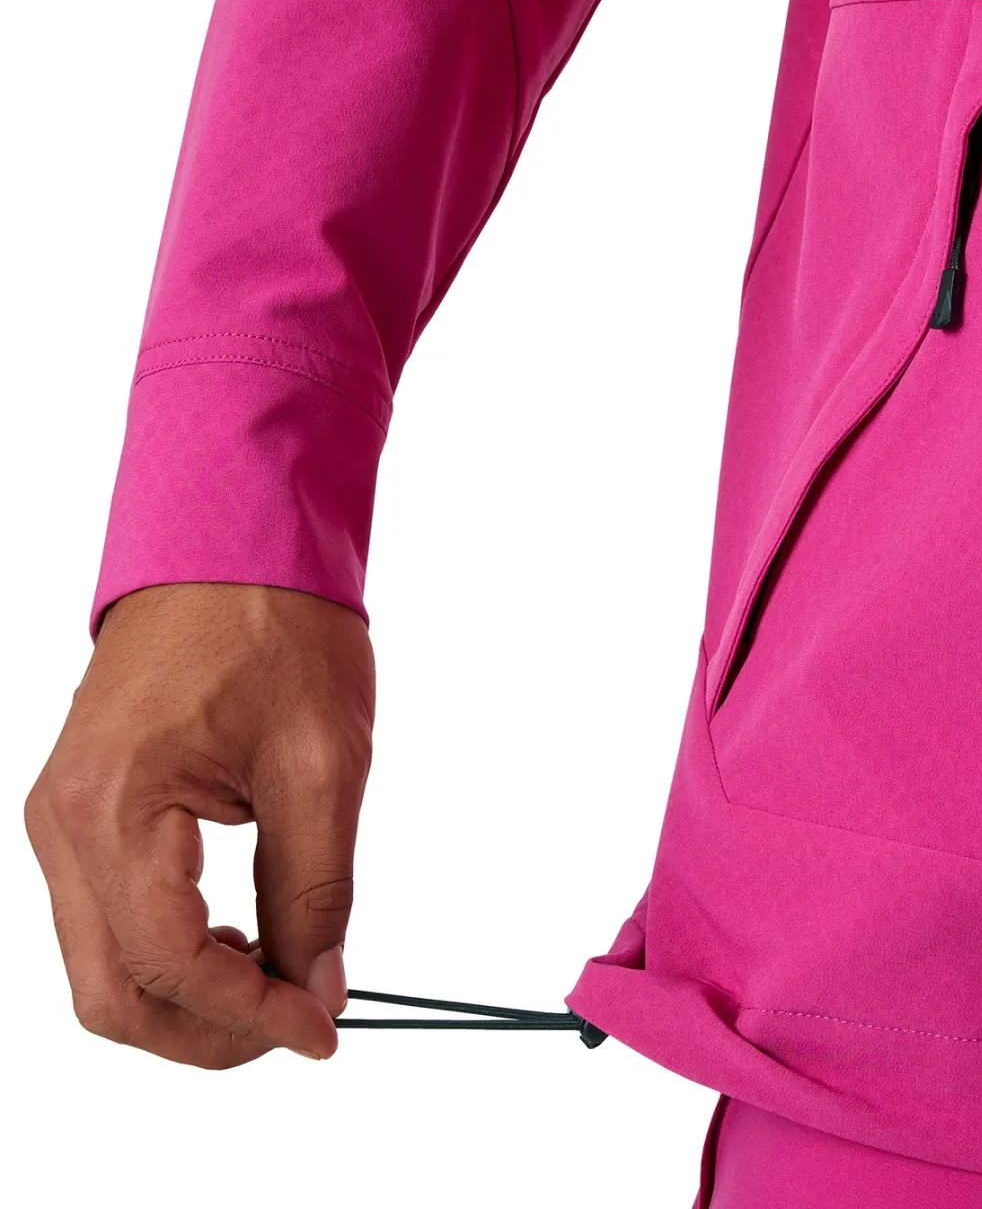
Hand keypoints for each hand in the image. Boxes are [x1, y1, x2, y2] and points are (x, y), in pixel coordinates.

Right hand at [25, 583, 374, 1066]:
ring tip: (280, 975)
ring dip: (190, 997)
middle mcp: (62, 824)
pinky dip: (173, 951)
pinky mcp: (85, 809)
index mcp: (112, 808)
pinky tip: (242, 936)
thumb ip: (318, 890)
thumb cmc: (277, 628)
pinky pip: (110, 916)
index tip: (324, 1031)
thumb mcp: (322, 763)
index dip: (251, 1018)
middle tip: (299, 1023)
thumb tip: (319, 988)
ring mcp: (63, 818)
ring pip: (105, 964)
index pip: (167, 967)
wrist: (234, 543)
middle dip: (209, 1032)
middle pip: (112, 992)